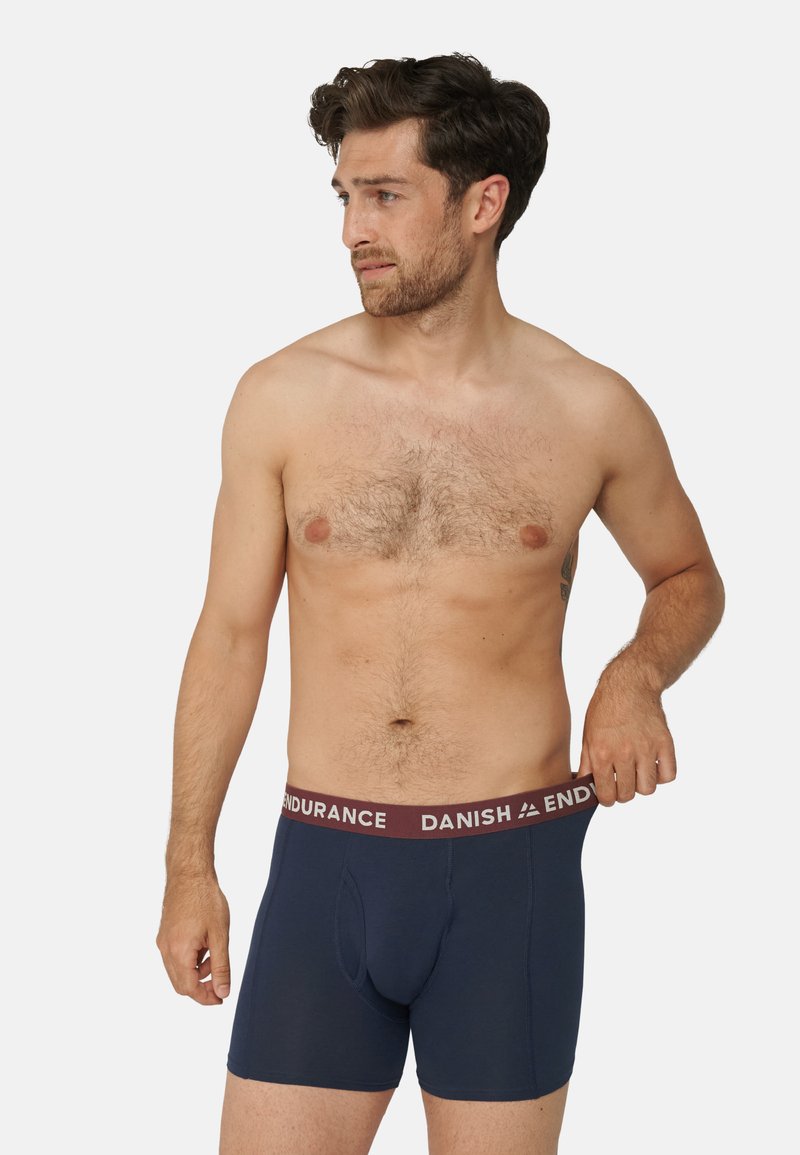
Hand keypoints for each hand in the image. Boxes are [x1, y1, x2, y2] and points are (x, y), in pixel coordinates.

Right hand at [156, 876, 230, 1004]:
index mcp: (179, 952)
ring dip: (195, 972)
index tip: (221, 998)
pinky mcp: (164, 934)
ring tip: (215, 957)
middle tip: (220, 983)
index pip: (190, 989)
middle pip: (180, 984)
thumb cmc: (206, 900)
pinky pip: (174, 957)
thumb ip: (221, 966)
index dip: (206, 997)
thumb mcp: (220, 935)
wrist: (189, 873)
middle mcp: (166, 950)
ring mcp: (162, 941)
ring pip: (176, 971)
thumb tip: (223, 991)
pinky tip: (204, 946)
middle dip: (201, 987)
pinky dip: (189, 960)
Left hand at [577, 676, 676, 805]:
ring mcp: (647, 749)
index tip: (608, 794)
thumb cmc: (605, 709)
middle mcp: (625, 753)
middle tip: (622, 782)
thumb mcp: (588, 734)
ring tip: (637, 772)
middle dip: (623, 793)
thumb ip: (586, 763)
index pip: (606, 794)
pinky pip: (668, 775)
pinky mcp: (665, 743)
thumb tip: (582, 786)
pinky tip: (653, 765)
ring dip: (642, 785)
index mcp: (602, 752)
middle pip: (628, 795)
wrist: (630, 684)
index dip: (606, 799)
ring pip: (648, 789)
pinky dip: (662, 776)